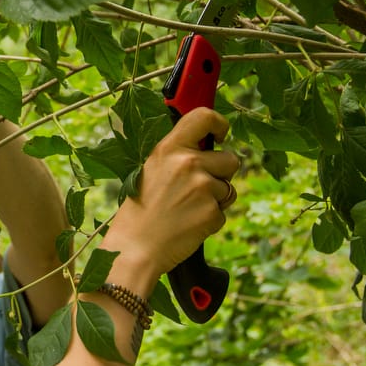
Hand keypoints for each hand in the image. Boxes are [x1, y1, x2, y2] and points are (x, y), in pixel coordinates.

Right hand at [99, 107, 238, 280]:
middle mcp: (188, 163)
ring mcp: (202, 188)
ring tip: (186, 210)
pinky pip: (222, 213)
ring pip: (229, 189)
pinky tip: (188, 225)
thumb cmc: (139, 212)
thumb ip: (177, 157)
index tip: (221, 135)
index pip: (204, 117)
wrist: (134, 248)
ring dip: (215, 200)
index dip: (219, 124)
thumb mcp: (151, 171)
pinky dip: (210, 221)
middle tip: (197, 190)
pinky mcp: (211, 212)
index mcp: (169, 149)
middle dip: (221, 175)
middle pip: (230, 160)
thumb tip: (207, 149)